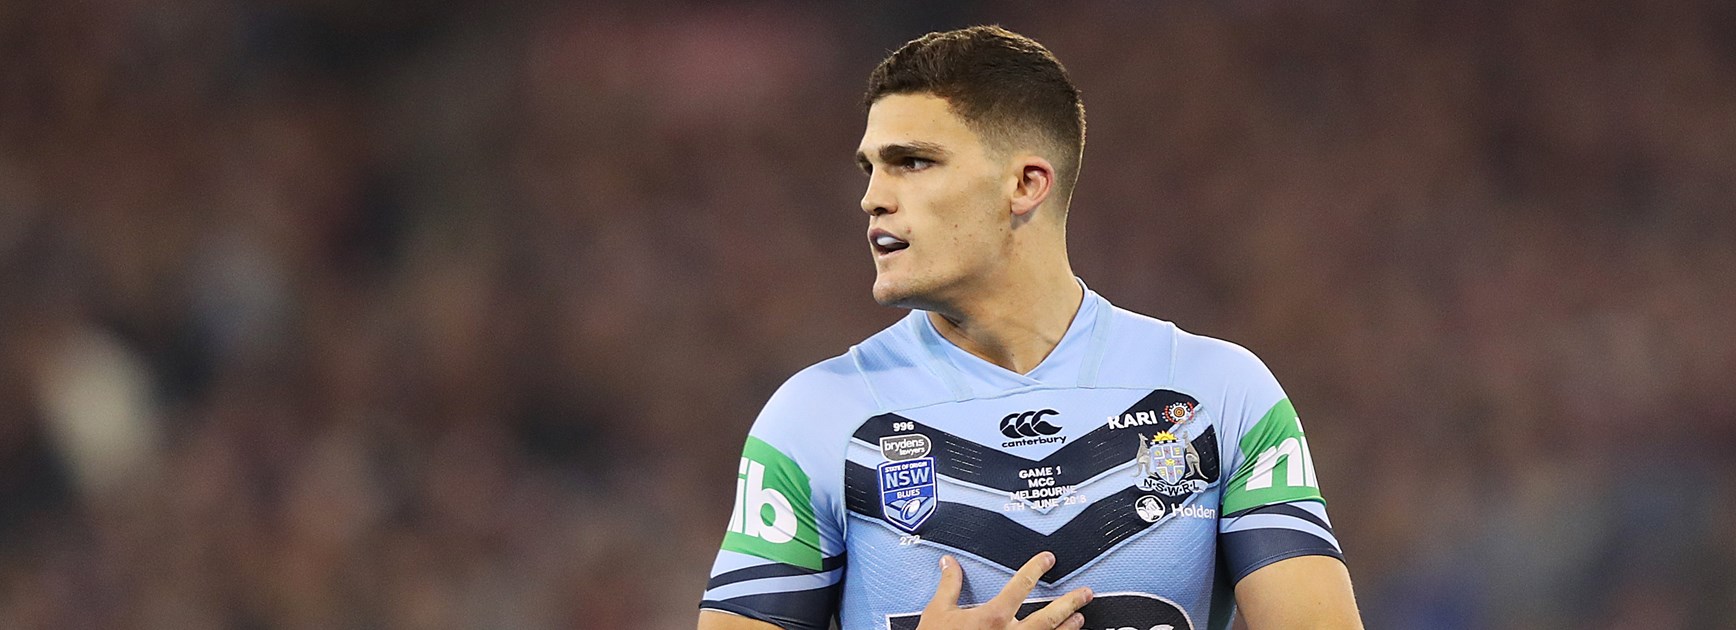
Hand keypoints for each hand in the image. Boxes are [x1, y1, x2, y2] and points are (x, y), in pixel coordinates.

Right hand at [915, 551, 1093, 629]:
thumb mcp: (938, 612)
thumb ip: (949, 586)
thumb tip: (950, 564)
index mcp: (992, 617)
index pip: (1021, 585)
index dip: (1037, 568)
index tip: (1048, 560)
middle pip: (1047, 617)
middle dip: (1068, 603)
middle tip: (1085, 593)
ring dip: (1067, 628)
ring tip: (1080, 618)